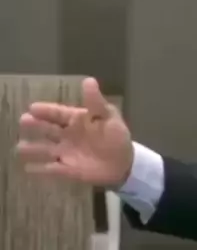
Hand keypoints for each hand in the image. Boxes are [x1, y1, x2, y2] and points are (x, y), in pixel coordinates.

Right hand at [15, 77, 133, 188]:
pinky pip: (52, 169)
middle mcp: (66, 135)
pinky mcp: (67, 169)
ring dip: (33, 148)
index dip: (46, 110)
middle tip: (23, 120)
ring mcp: (65, 152)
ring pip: (45, 149)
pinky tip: (29, 168)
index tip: (33, 107)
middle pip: (48, 129)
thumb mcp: (108, 116)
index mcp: (76, 120)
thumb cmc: (116, 136)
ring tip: (20, 147)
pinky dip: (41, 169)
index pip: (58, 113)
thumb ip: (96, 102)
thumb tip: (89, 80)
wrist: (123, 162)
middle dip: (35, 125)